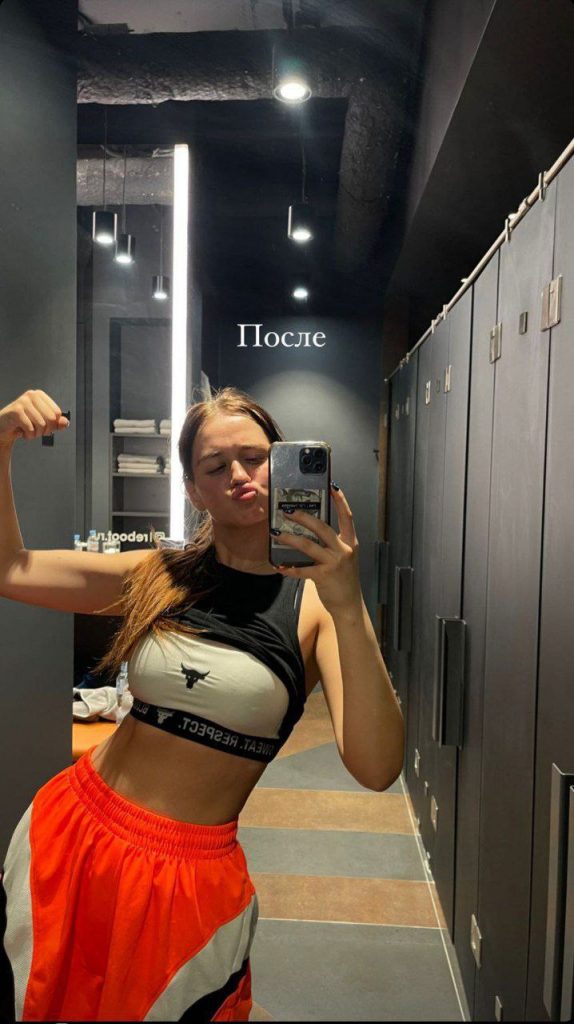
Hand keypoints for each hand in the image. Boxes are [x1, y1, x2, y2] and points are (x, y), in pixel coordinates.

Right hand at [0, 389, 69, 449]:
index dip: (53, 425)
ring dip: (36, 434)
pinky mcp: (16, 411)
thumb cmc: (23, 424)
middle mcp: (32, 395)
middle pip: (51, 418)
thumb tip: (66, 422)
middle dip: (45, 430)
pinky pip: (30, 428)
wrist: (3, 428)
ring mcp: (23, 402)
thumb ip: (56, 423)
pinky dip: (28, 435)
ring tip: (28, 431)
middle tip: (36, 431)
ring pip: (41, 424)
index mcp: (40, 395)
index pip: (57, 413)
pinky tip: (21, 432)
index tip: (45, 427)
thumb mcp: (42, 423)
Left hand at [272, 483, 361, 614]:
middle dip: (303, 517)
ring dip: (290, 538)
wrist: (350, 604)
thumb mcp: (343, 557)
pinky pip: (302, 569)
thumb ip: (331, 544)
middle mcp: (343, 550)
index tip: (332, 486)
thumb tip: (310, 530)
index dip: (340, 501)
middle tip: (288, 511)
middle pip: (322, 527)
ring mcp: (334, 563)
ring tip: (276, 534)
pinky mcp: (323, 576)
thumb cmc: (344, 579)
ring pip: (308, 545)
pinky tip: (279, 566)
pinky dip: (289, 568)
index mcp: (350, 543)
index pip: (347, 517)